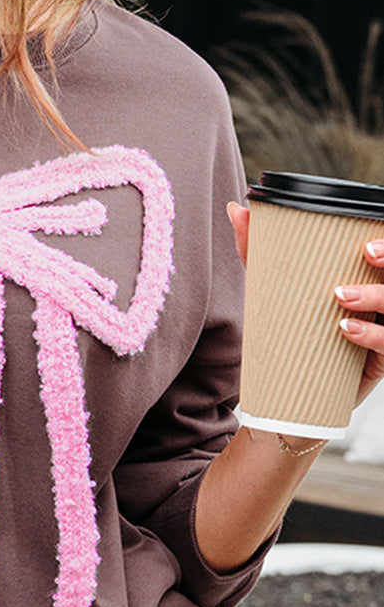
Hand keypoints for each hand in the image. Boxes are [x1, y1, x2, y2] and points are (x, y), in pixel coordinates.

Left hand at [228, 205, 383, 408]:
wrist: (292, 396)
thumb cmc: (291, 335)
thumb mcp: (274, 292)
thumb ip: (258, 253)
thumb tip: (237, 209)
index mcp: (368, 280)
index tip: (366, 241)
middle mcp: (383, 303)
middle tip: (366, 253)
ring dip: (377, 295)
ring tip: (341, 295)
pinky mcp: (383, 361)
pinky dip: (372, 335)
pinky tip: (346, 329)